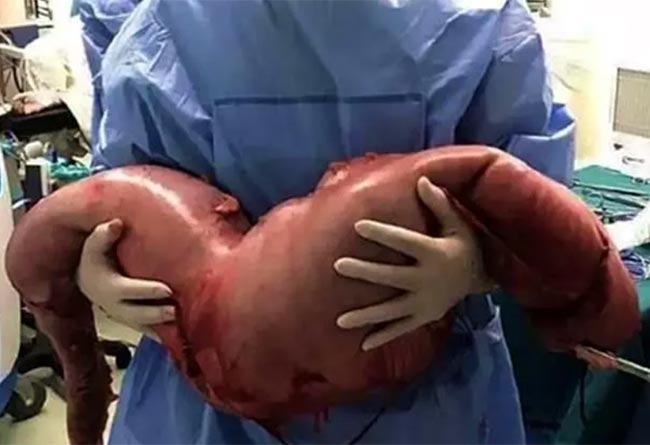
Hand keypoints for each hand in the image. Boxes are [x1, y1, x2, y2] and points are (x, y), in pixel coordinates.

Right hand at [77, 219, 174, 340]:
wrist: (88, 280)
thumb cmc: (96, 259)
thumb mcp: (94, 245)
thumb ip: (104, 235)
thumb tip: (116, 224)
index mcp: (106, 286)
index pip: (128, 290)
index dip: (147, 291)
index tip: (167, 290)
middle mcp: (114, 305)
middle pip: (135, 313)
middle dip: (155, 313)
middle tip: (175, 311)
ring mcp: (123, 316)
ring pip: (142, 326)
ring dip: (160, 327)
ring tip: (180, 325)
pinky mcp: (132, 321)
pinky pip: (146, 331)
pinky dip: (162, 335)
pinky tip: (179, 335)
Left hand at [335, 177, 492, 350]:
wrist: (484, 279)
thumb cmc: (466, 245)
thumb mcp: (458, 224)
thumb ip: (439, 204)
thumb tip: (422, 180)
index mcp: (435, 254)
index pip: (404, 242)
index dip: (382, 233)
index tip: (358, 226)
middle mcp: (428, 280)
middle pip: (391, 276)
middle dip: (365, 272)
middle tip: (338, 265)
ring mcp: (425, 303)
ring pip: (391, 310)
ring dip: (366, 315)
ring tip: (340, 320)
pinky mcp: (425, 317)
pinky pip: (401, 328)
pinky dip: (383, 337)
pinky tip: (362, 343)